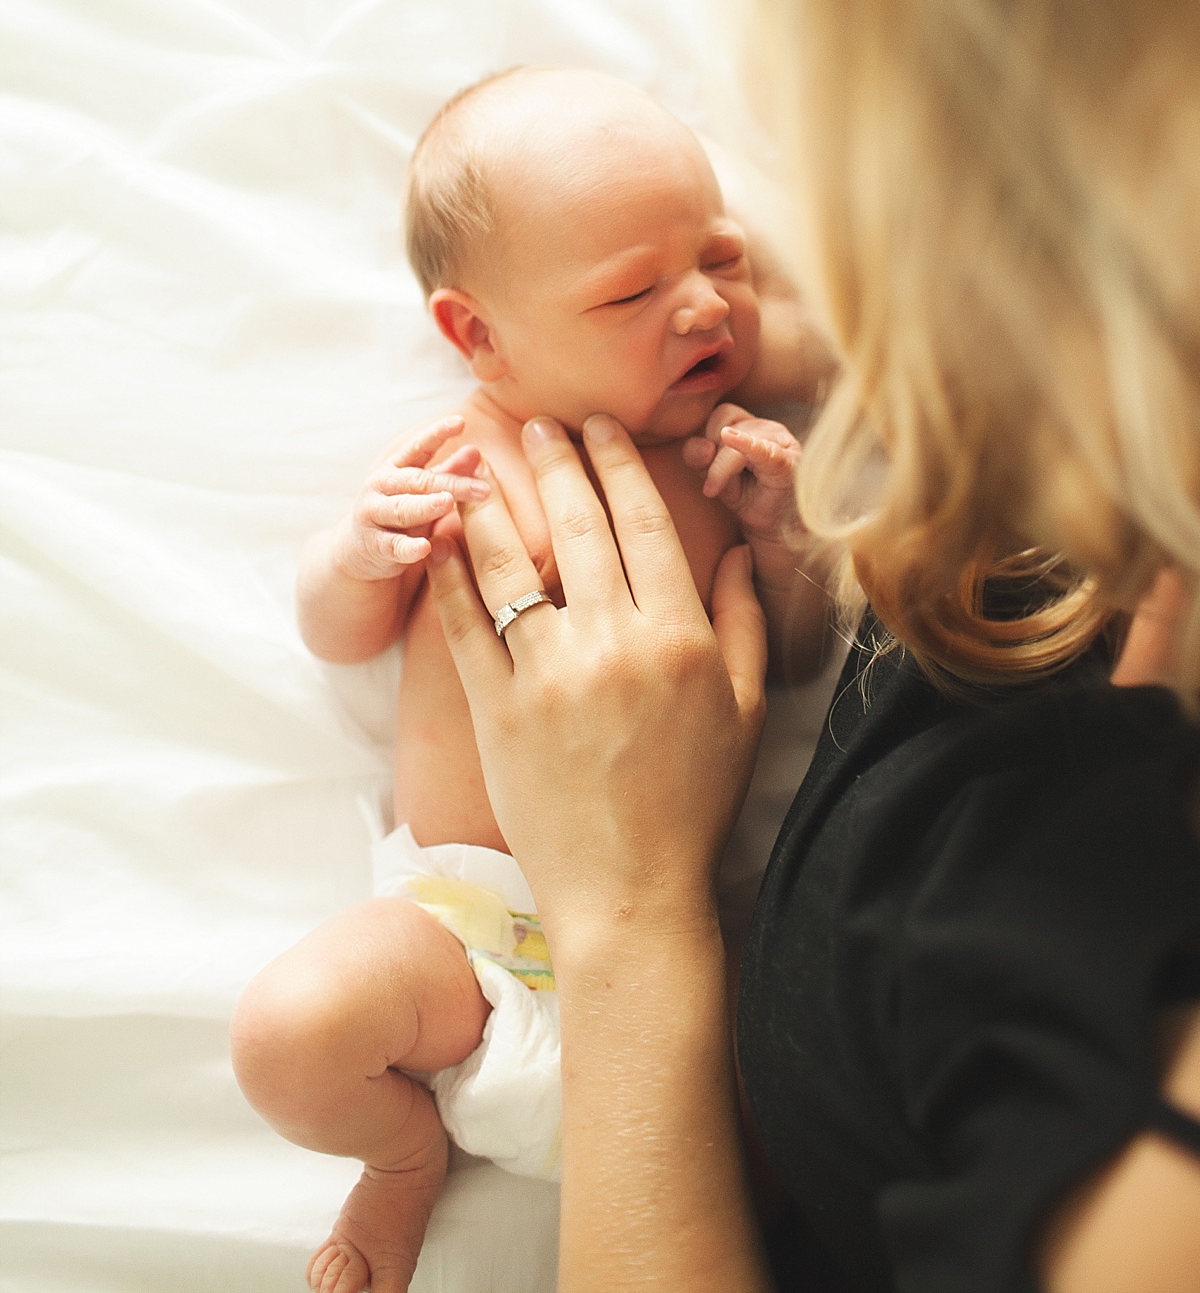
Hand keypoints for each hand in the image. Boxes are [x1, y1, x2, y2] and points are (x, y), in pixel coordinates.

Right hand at [332, 415, 488, 580]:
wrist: (357, 555)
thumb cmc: (399, 519)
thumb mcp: (422, 493)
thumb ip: (448, 473)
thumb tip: (475, 451)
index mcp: (397, 468)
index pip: (419, 446)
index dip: (438, 433)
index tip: (460, 422)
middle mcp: (382, 486)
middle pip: (419, 481)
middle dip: (451, 483)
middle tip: (483, 489)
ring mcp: (373, 514)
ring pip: (402, 508)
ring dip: (425, 506)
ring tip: (447, 502)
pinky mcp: (372, 545)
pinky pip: (392, 545)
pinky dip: (408, 548)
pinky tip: (424, 548)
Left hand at [425, 414, 766, 935]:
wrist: (629, 891)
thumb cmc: (694, 802)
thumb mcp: (746, 709)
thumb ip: (745, 623)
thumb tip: (738, 553)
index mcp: (680, 637)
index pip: (645, 524)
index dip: (619, 464)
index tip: (601, 427)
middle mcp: (615, 644)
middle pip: (578, 527)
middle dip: (557, 463)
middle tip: (537, 422)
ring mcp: (551, 676)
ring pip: (512, 565)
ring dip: (491, 505)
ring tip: (475, 463)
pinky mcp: (499, 711)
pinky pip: (467, 627)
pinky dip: (450, 576)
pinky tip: (440, 539)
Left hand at [682, 405, 801, 545]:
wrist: (777, 528)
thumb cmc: (748, 498)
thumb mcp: (715, 476)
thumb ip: (699, 458)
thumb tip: (703, 447)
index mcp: (751, 425)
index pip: (721, 415)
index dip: (707, 438)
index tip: (707, 469)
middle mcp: (769, 428)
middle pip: (727, 424)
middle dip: (715, 456)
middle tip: (722, 484)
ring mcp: (783, 443)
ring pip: (739, 438)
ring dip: (727, 467)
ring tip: (738, 488)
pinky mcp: (790, 463)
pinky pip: (764, 450)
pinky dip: (747, 445)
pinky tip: (730, 439)